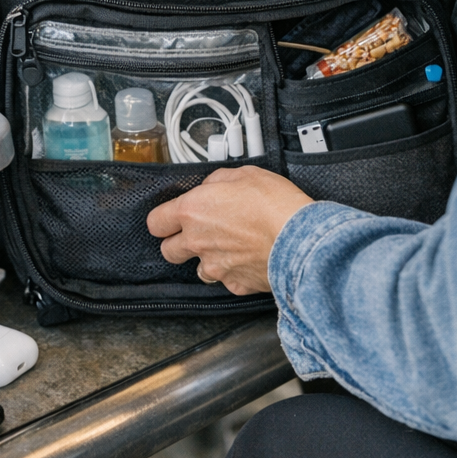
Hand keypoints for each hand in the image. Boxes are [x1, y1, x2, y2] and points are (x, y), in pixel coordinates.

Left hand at [147, 166, 312, 295]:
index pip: (156, 222)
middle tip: (197, 233)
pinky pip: (227, 281)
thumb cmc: (275, 205)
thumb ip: (219, 181)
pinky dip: (235, 273)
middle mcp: (198, 241)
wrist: (300, 240)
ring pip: (199, 270)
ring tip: (229, 248)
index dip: (163, 220)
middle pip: (168, 251)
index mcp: (193, 211)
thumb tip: (213, 185)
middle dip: (179, 243)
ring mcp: (216, 266)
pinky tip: (248, 260)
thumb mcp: (245, 174)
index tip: (171, 218)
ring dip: (208, 260)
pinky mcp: (236, 283)